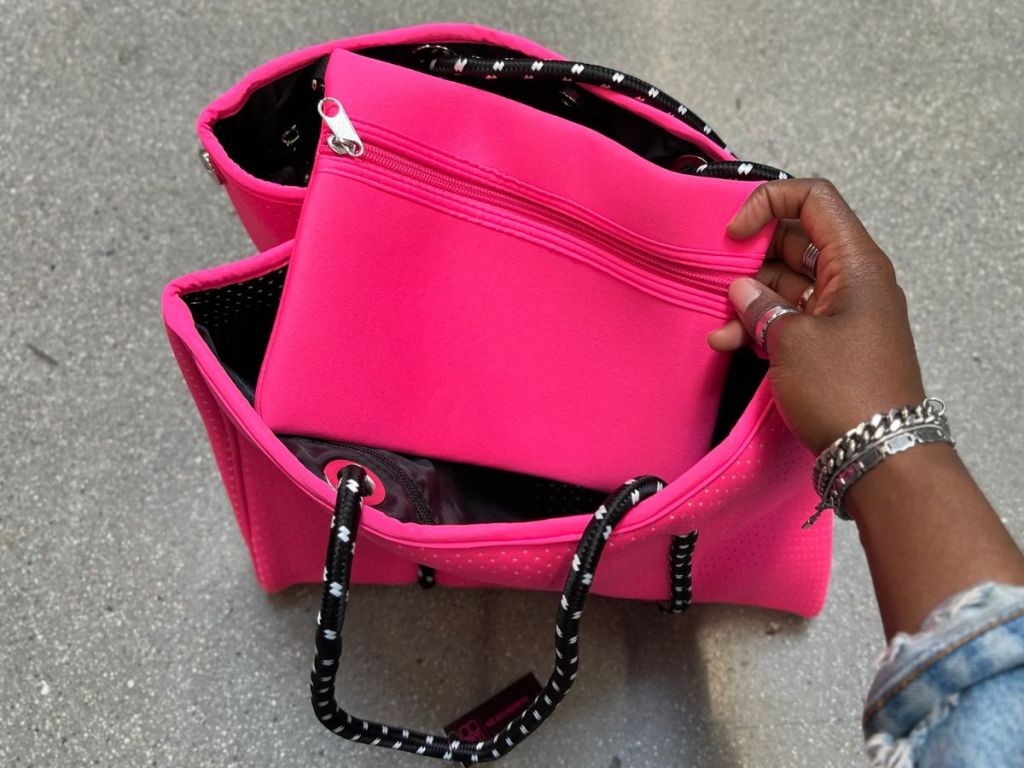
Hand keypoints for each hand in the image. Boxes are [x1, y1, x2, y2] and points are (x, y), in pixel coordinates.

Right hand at [707, 179, 925, 453]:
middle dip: (750, 258)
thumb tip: (742, 292)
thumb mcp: (792, 341)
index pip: (813, 199)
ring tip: (720, 327)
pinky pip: (790, 318)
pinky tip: (729, 342)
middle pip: (795, 242)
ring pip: (786, 284)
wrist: (879, 456)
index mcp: (856, 263)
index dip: (768, 203)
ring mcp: (841, 313)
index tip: (734, 233)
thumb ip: (760, 307)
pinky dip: (759, 325)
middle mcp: (853, 281)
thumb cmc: (848, 394)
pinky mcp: (830, 344)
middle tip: (717, 279)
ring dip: (748, 300)